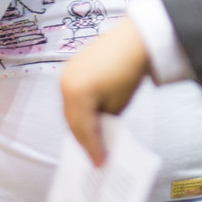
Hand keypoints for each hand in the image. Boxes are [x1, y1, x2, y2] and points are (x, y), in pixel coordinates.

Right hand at [60, 18, 150, 165]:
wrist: (136, 38)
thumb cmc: (130, 69)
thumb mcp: (119, 103)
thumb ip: (106, 120)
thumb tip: (101, 131)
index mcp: (76, 94)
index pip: (83, 129)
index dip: (92, 148)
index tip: (100, 162)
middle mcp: (65, 83)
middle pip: (72, 120)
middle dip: (84, 138)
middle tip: (95, 155)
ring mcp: (66, 73)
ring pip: (70, 108)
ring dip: (80, 123)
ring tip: (92, 139)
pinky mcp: (71, 67)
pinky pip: (72, 95)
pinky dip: (80, 108)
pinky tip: (90, 116)